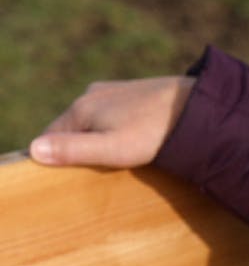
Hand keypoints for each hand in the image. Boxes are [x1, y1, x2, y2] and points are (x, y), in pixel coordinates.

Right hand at [28, 76, 194, 167]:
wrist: (200, 105)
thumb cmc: (155, 132)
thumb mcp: (111, 149)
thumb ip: (72, 150)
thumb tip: (33, 150)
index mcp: (81, 107)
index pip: (50, 138)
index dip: (59, 159)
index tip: (77, 174)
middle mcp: (93, 93)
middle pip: (72, 130)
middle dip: (81, 149)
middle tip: (103, 168)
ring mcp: (115, 91)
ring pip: (95, 123)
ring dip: (102, 140)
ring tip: (123, 156)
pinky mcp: (135, 92)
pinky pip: (115, 116)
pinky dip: (119, 130)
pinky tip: (137, 141)